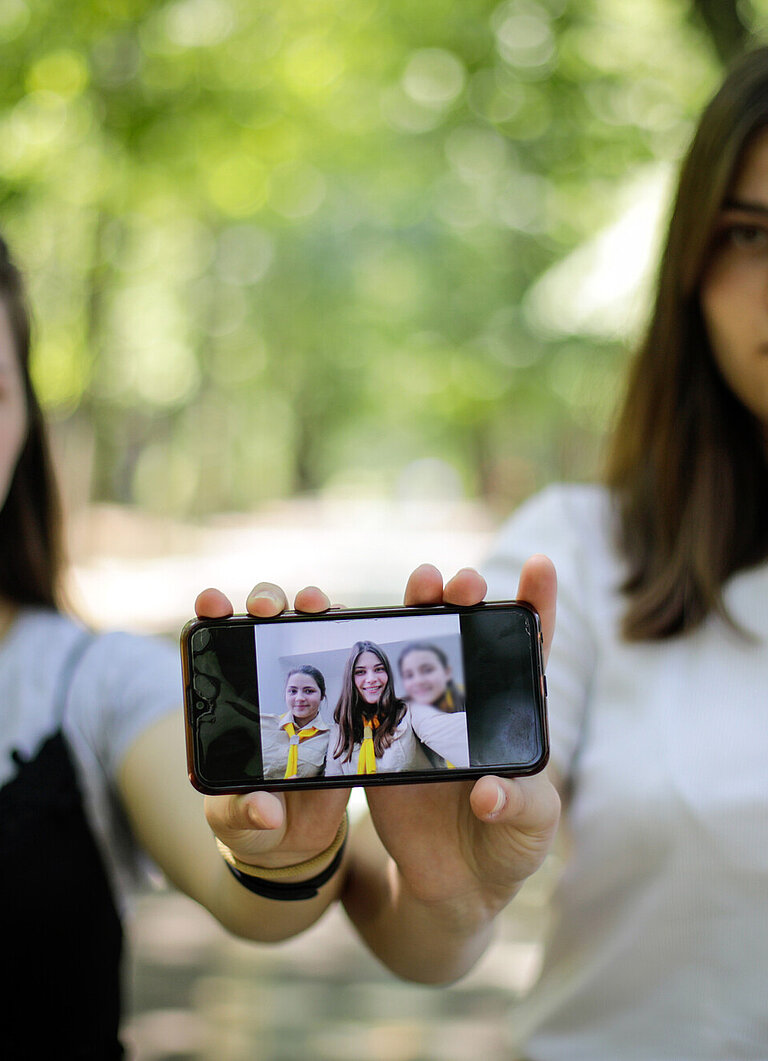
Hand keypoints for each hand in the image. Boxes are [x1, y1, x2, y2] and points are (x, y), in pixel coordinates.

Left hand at [195, 584, 348, 874]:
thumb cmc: (251, 826)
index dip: (212, 618)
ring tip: (316, 604)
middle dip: (266, 604)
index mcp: (226, 708)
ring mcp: (303, 692)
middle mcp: (262, 688)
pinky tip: (355, 624)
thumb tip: (267, 810)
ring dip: (309, 609)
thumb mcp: (236, 825)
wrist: (295, 841)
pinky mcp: (338, 705)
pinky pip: (344, 664)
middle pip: (262, 628)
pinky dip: (347, 637)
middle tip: (268, 607)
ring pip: (305, 634)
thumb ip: (243, 816)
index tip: (212, 601)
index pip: (215, 651)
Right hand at [364, 558, 559, 927]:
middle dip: (465, 597)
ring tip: (421, 585)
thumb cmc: (507, 850)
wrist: (449, 888)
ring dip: (419, 610)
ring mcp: (424, 713)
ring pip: (418, 647)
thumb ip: (520, 808)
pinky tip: (355, 629)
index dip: (538, 603)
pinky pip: (373, 691)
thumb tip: (488, 792)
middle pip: (467, 634)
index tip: (540, 564)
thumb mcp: (531, 830)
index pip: (532, 648)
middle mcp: (469, 701)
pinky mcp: (384, 735)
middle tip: (459, 581)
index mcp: (515, 713)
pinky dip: (364, 659)